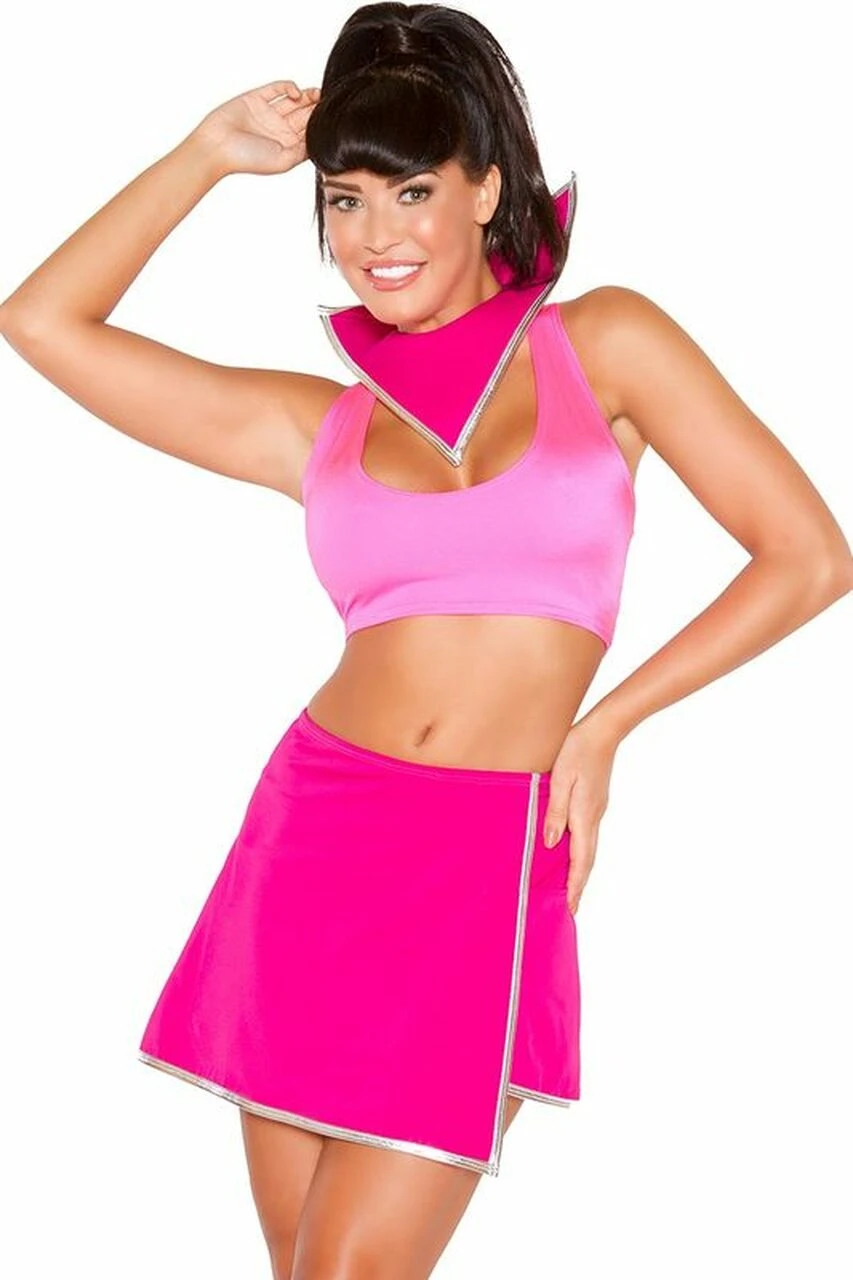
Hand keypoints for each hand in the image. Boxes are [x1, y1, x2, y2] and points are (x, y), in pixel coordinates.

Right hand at [190, 79, 321, 177]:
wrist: (217, 146)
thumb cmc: (248, 159)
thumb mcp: (283, 161)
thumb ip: (303, 151)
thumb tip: (319, 140)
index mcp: (286, 146)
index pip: (309, 133)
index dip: (320, 124)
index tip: (332, 118)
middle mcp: (279, 130)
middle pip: (304, 115)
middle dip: (316, 108)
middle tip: (328, 102)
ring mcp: (268, 113)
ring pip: (293, 101)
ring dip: (307, 96)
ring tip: (317, 94)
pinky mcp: (256, 98)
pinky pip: (276, 89)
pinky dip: (288, 87)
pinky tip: (296, 92)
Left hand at [542, 717, 620, 915]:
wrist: (603, 731)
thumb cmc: (577, 750)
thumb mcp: (560, 779)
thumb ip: (555, 812)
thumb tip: (551, 843)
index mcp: (584, 815)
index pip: (580, 859)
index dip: (574, 884)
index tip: (570, 906)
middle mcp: (594, 817)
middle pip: (587, 859)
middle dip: (579, 885)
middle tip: (572, 908)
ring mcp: (597, 810)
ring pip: (589, 848)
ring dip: (580, 870)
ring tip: (571, 888)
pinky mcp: (595, 803)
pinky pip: (588, 835)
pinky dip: (581, 852)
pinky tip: (572, 854)